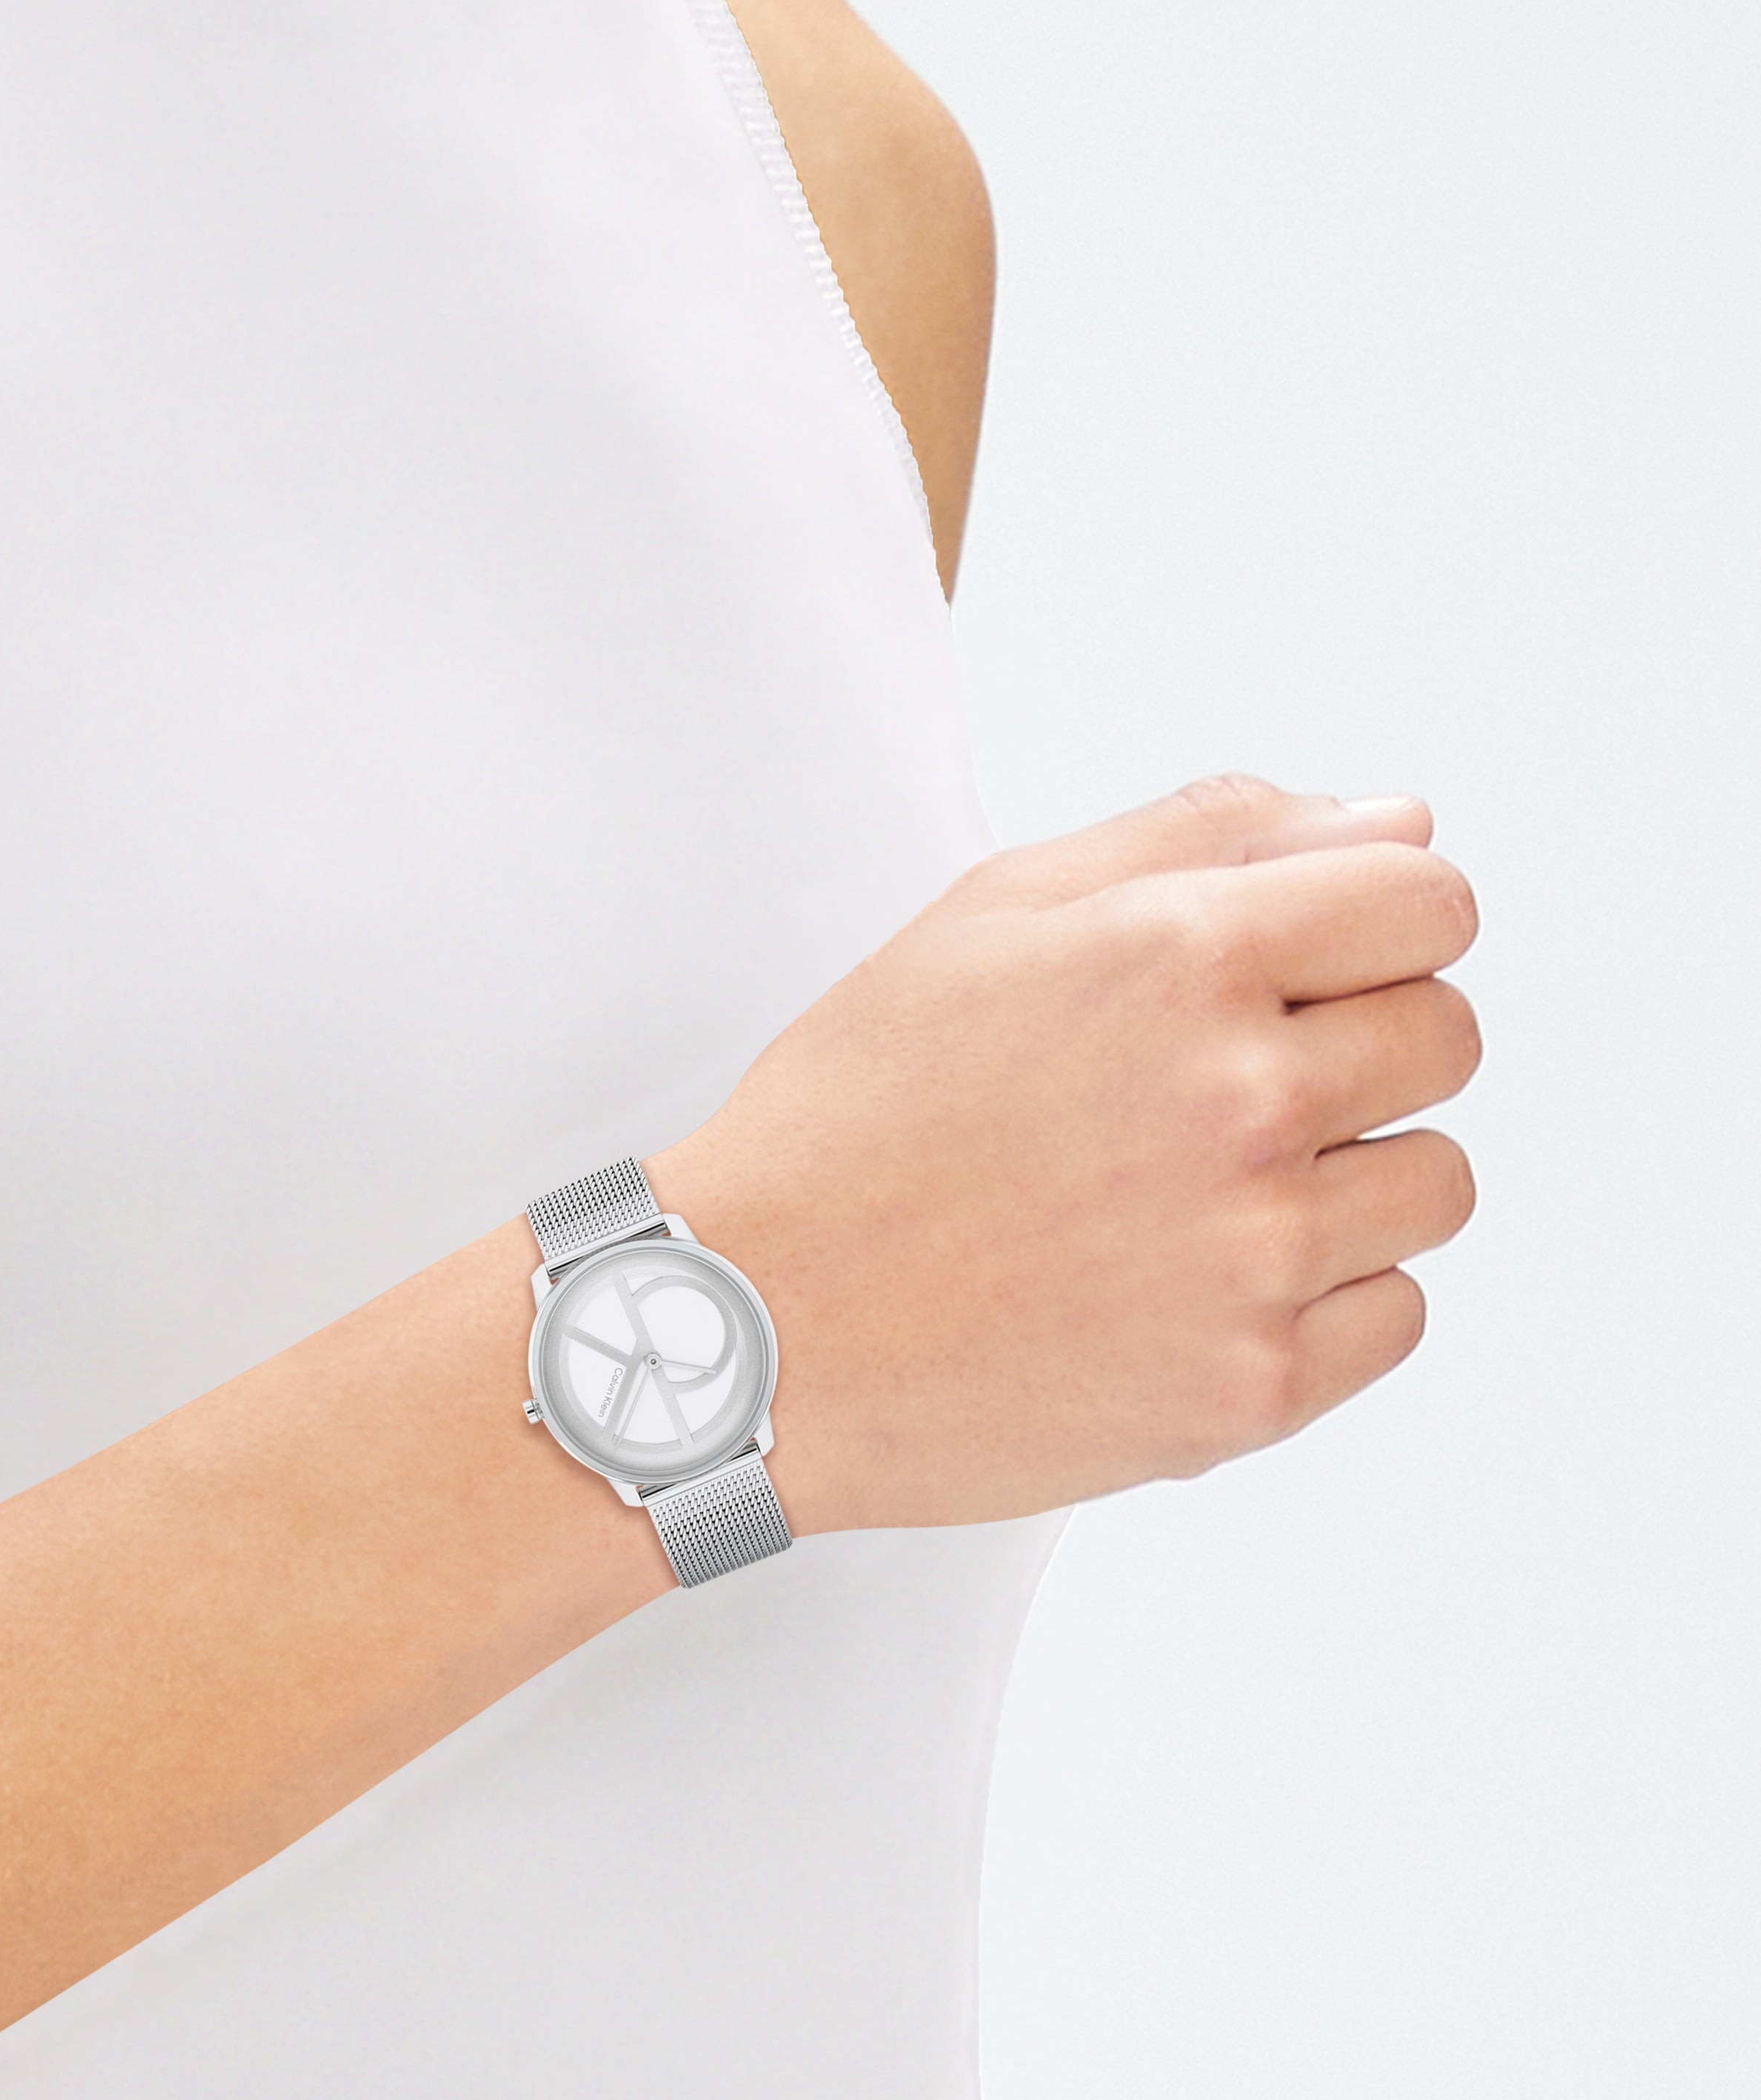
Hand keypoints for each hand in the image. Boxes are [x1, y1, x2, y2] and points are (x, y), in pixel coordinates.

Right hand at [656, 776, 1479, 1531]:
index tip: (1323, 956)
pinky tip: (1207, 1271)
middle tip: (1231, 1075)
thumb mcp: (1001, 909)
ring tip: (1209, 1182)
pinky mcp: (1253, 1386)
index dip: (1379, 918)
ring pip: (1435, 1182)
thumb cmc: (861, 1111)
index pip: (1429, 901)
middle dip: (1363, 1037)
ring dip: (1352, 1171)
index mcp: (1182, 954)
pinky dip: (1330, 1294)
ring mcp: (1255, 1253)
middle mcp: (1240, 1098)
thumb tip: (1394, 819)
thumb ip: (1211, 835)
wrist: (761, 1320)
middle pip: (1445, 1036)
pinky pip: (1397, 1315)